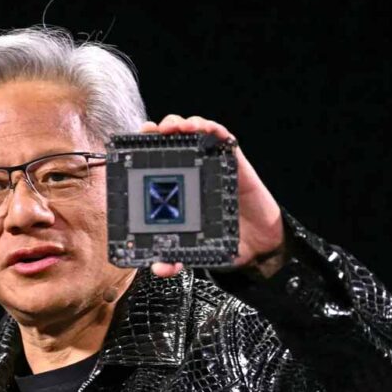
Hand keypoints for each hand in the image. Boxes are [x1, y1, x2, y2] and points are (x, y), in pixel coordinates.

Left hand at [143, 115, 285, 278]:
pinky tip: (204, 128)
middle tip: (154, 131)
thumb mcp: (194, 253)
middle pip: (173, 140)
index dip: (144, 148)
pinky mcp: (234, 162)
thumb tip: (158, 267)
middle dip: (160, 130)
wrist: (258, 248)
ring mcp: (213, 164)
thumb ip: (176, 260)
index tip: (133, 143)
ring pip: (196, 132)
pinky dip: (213, 128)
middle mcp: (193, 171)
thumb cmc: (224, 242)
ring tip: (177, 127)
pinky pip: (223, 138)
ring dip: (184, 123)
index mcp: (178, 187)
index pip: (156, 161)